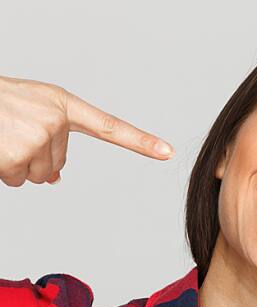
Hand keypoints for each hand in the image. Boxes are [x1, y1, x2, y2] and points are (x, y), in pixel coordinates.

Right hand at [0, 75, 174, 186]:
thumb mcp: (30, 113)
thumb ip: (50, 139)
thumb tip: (54, 179)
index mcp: (63, 105)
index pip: (110, 127)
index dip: (140, 142)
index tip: (168, 152)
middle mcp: (56, 120)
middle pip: (58, 165)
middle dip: (33, 158)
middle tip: (11, 135)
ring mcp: (39, 136)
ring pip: (37, 175)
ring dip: (15, 165)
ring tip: (1, 138)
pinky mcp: (18, 153)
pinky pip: (17, 179)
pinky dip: (2, 170)